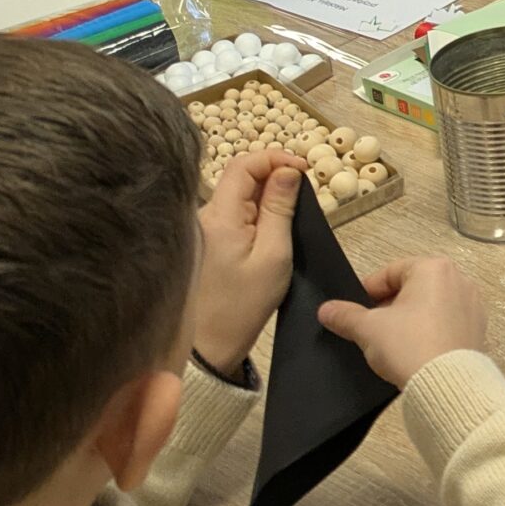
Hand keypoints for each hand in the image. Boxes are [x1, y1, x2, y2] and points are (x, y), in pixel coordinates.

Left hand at [190, 150, 304, 374]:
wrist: (206, 347)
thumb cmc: (242, 305)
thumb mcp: (274, 255)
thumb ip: (280, 209)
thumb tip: (288, 171)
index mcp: (219, 215)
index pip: (244, 164)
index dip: (275, 158)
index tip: (303, 170)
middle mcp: (204, 215)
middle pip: (239, 176)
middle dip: (273, 176)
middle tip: (302, 194)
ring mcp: (201, 228)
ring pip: (236, 194)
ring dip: (265, 196)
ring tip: (290, 215)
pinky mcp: (204, 241)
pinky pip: (231, 213)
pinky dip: (254, 213)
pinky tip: (270, 232)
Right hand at [317, 256, 487, 387]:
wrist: (447, 385)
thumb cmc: (408, 345)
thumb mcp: (368, 329)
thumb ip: (345, 316)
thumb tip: (325, 310)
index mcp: (434, 268)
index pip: (391, 272)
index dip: (368, 290)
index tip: (355, 310)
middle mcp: (459, 279)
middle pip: (413, 287)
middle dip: (390, 305)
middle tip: (371, 326)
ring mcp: (473, 304)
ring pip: (431, 304)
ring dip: (410, 318)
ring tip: (391, 340)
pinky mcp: (478, 328)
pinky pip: (447, 322)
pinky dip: (430, 330)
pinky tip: (415, 350)